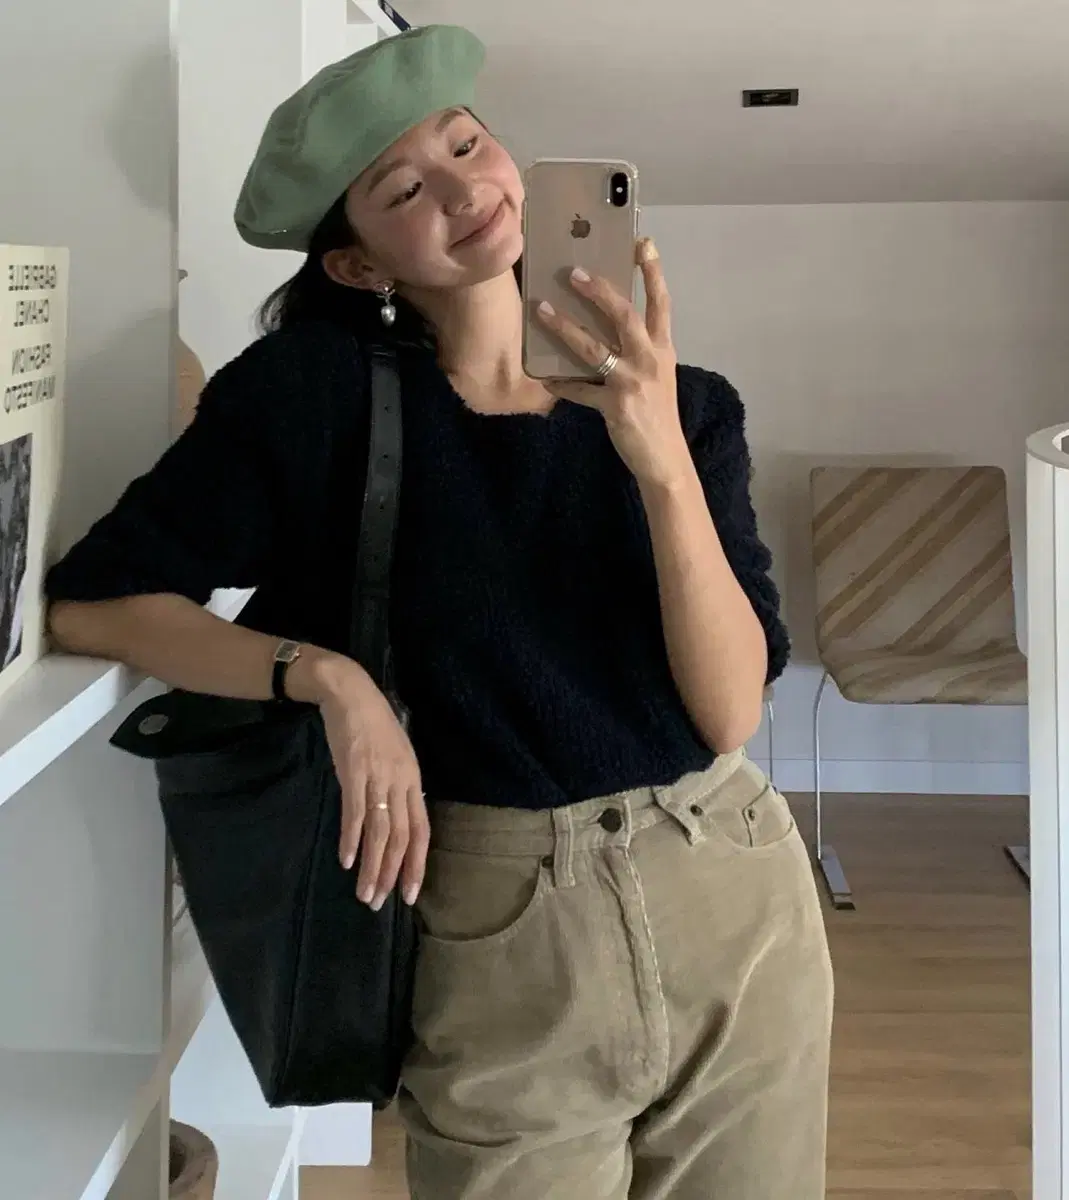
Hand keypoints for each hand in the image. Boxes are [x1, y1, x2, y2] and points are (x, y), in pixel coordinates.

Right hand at [303, 652, 427, 910]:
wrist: (350, 693)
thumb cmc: (372, 725)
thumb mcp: (395, 756)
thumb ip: (398, 787)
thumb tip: (396, 820)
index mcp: (414, 780)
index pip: (421, 831)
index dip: (416, 864)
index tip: (409, 894)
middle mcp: (401, 782)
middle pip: (401, 838)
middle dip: (391, 874)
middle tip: (379, 903)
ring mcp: (378, 777)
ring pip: (380, 832)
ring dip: (372, 867)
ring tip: (364, 894)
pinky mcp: (354, 771)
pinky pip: (355, 813)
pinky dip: (352, 839)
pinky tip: (347, 860)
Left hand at [534, 237, 692, 489]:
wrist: (666, 458)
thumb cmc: (658, 413)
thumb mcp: (658, 375)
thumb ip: (638, 351)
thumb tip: (604, 328)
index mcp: (662, 349)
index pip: (661, 302)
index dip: (652, 271)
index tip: (642, 242)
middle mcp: (650, 359)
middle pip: (624, 315)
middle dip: (599, 290)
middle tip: (573, 271)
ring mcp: (632, 381)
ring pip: (594, 347)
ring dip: (565, 326)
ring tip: (542, 310)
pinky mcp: (614, 405)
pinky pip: (580, 390)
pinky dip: (561, 384)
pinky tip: (544, 378)